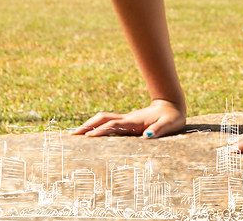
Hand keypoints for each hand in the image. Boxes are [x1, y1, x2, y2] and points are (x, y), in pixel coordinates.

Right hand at [71, 99, 185, 138]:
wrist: (171, 105)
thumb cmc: (172, 118)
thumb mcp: (170, 125)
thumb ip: (160, 130)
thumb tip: (148, 136)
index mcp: (135, 121)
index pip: (114, 125)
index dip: (101, 131)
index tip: (88, 137)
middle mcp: (127, 118)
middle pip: (102, 119)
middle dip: (87, 126)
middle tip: (71, 135)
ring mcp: (125, 118)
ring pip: (102, 118)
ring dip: (88, 124)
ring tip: (73, 133)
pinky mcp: (126, 121)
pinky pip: (107, 122)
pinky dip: (95, 125)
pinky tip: (88, 132)